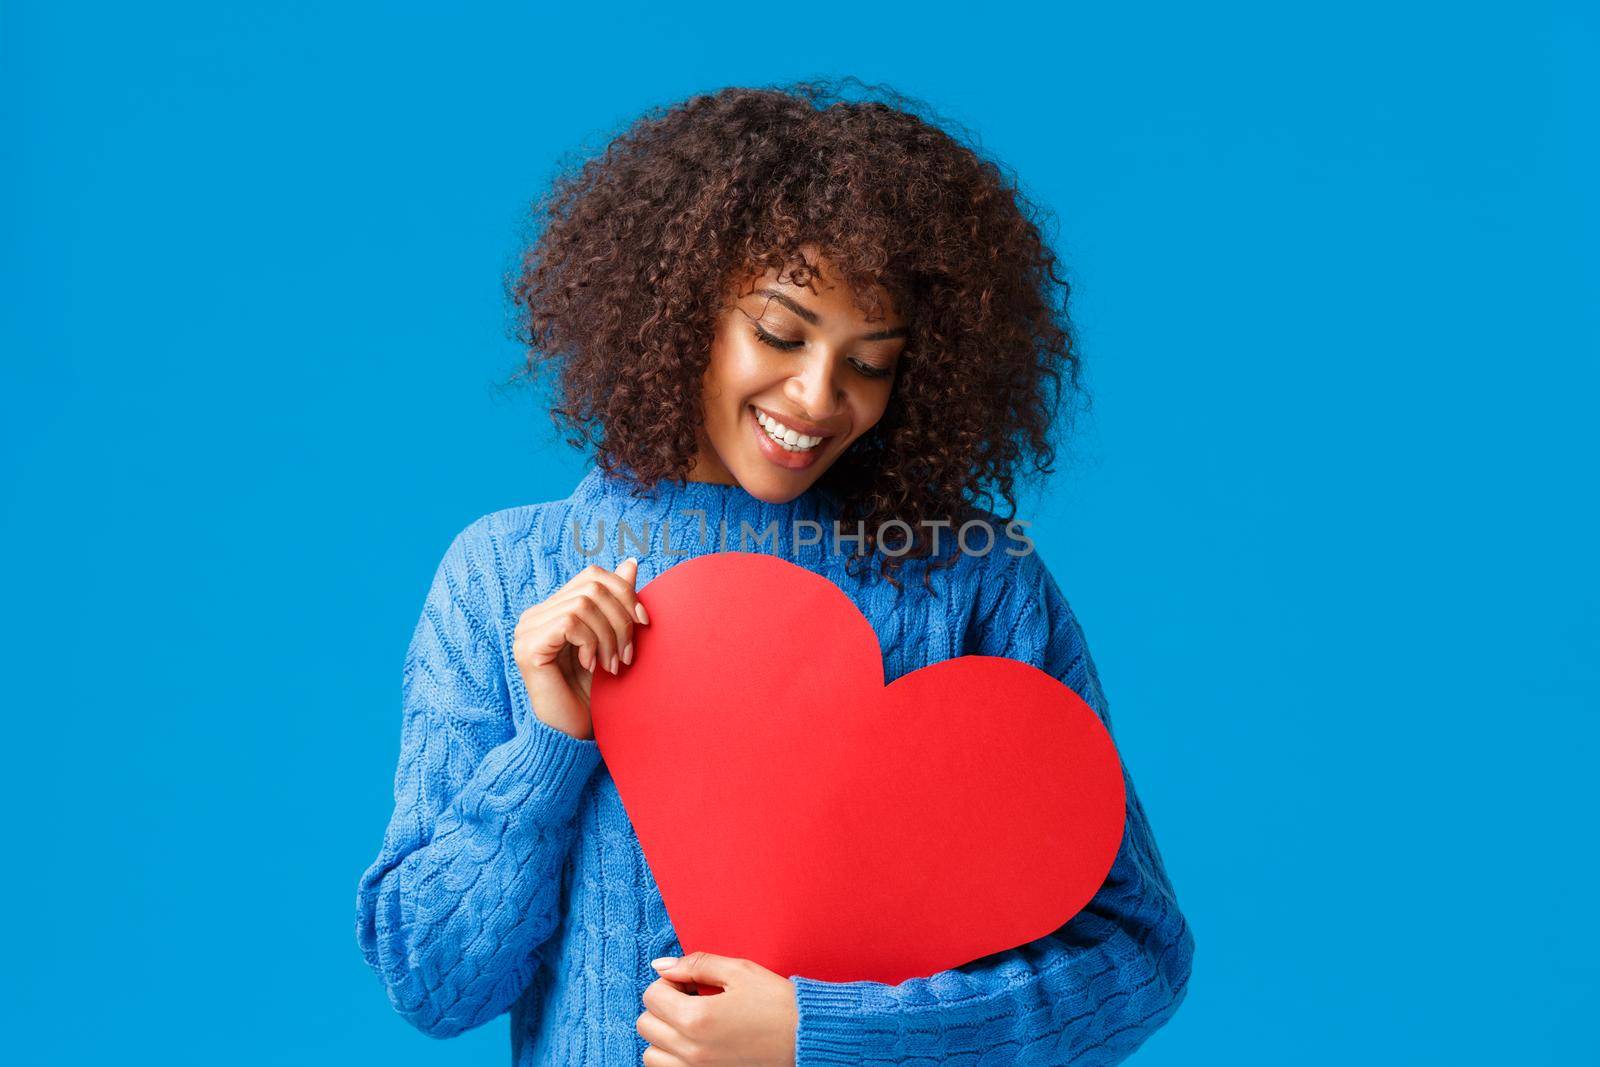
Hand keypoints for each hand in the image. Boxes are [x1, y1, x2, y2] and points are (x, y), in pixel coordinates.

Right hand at [512, 557, 649, 740]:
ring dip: (609, 637)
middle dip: (621, 620)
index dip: (625, 593)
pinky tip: (592, 667)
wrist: (576, 735)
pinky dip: (591, 643)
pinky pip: (569, 623)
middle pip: (592, 588)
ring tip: (613, 667)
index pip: (593, 577)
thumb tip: (631, 562)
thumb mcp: (614, 640)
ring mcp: (527, 630)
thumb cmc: (595, 692)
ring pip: (583, 605)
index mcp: (555, 609)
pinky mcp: (527, 648)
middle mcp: (536, 615)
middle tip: (627, 656)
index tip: (645, 624)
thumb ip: (618, 603)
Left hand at [636, 951, 797, 1065]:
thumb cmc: (777, 1004)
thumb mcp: (739, 971)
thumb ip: (697, 964)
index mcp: (697, 1019)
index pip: (652, 996)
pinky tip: (694, 1043)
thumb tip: (663, 966)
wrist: (806, 1038)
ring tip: (689, 1023)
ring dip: (662, 1035)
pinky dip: (671, 1057)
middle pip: (646, 1025)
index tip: (689, 982)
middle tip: (689, 999)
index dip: (668, 982)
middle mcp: (691, 1050)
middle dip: (662, 1006)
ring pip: (651, 1055)